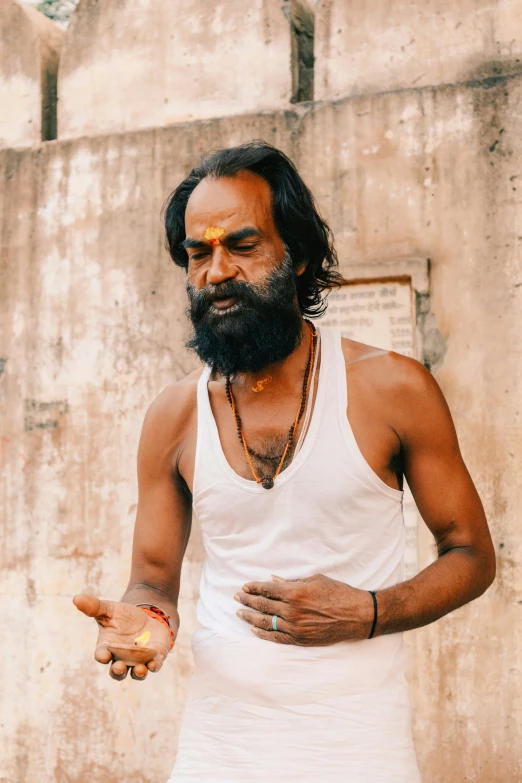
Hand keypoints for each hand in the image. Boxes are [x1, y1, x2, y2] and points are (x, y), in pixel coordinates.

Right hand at [73, 594, 175, 680]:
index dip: (102, 656)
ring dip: (138, 673)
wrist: (145, 616)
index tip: (104, 655)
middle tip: (119, 667)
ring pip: (136, 672)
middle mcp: (122, 658)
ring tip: (140, 670)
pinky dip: (154, 665)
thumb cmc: (122, 616)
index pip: (102, 655)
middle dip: (118, 671)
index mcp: (107, 647)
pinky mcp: (155, 657)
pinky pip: (154, 665)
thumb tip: (76, 598)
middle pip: (117, 671)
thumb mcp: (109, 609)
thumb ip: (94, 607)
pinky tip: (154, 664)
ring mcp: (138, 660)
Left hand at [234, 574, 374, 645]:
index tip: (244, 587)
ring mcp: (296, 627)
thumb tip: (274, 581)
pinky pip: (277, 638)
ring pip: (266, 622)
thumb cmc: (338, 592)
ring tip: (240, 613)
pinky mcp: (301, 640)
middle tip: (237, 597)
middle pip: (263, 605)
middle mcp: (292, 611)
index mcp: (295, 593)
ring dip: (251, 617)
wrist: (357, 615)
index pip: (267, 590)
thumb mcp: (315, 580)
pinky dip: (264, 633)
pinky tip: (255, 629)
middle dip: (247, 600)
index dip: (254, 588)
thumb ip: (292, 582)